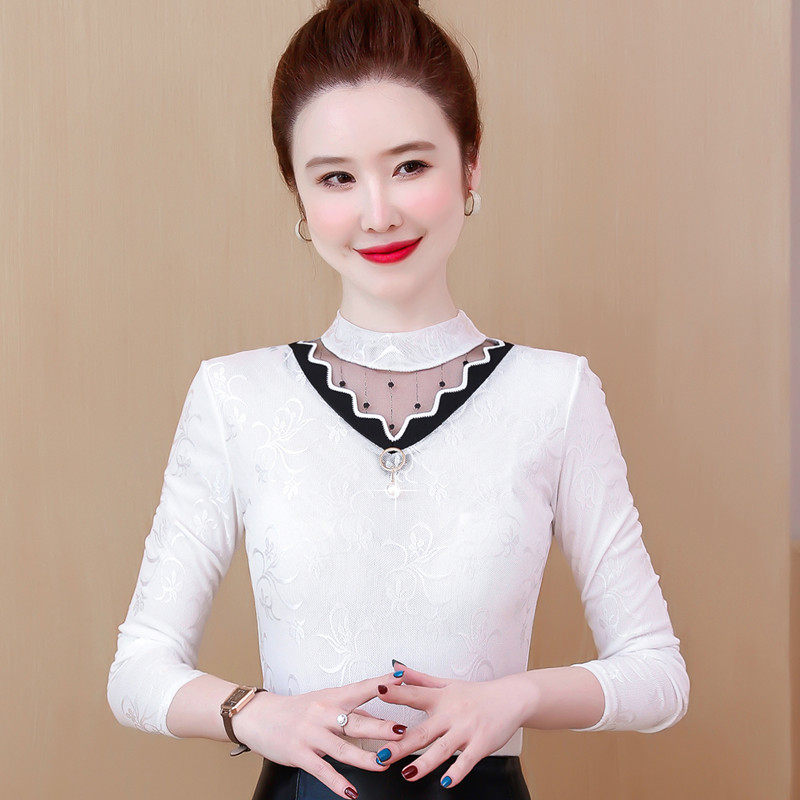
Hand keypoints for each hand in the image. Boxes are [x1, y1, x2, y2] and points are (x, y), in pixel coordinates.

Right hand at [234, 670, 407, 798]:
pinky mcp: (300, 753)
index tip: (401, 677)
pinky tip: (351, 792)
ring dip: (366, 759)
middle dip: (381, 727)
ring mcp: (311, 734)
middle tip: (402, 732)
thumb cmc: (296, 709)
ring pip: (343, 748)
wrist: (259, 716)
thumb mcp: (324, 701)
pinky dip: (337, 783)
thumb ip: (350, 709)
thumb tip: (378, 715)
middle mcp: (323, 713)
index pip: (361, 688)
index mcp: (332, 697)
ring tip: (384, 765)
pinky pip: (322, 770)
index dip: (382, 683)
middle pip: (356, 721)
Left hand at [371, 663, 526, 787]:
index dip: (396, 693)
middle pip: (423, 731)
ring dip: (424, 763)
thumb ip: (418, 680)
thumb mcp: (446, 683)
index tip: (378, 692)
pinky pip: (467, 761)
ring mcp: (466, 730)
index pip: (415, 694)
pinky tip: (446, 783)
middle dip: (401, 744)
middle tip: (382, 754)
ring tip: (407, 774)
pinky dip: (457, 772)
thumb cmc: (475, 694)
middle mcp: (451, 714)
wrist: (511, 698)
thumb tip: (396, 668)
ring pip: (442, 749)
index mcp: (440, 698)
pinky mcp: (481, 744)